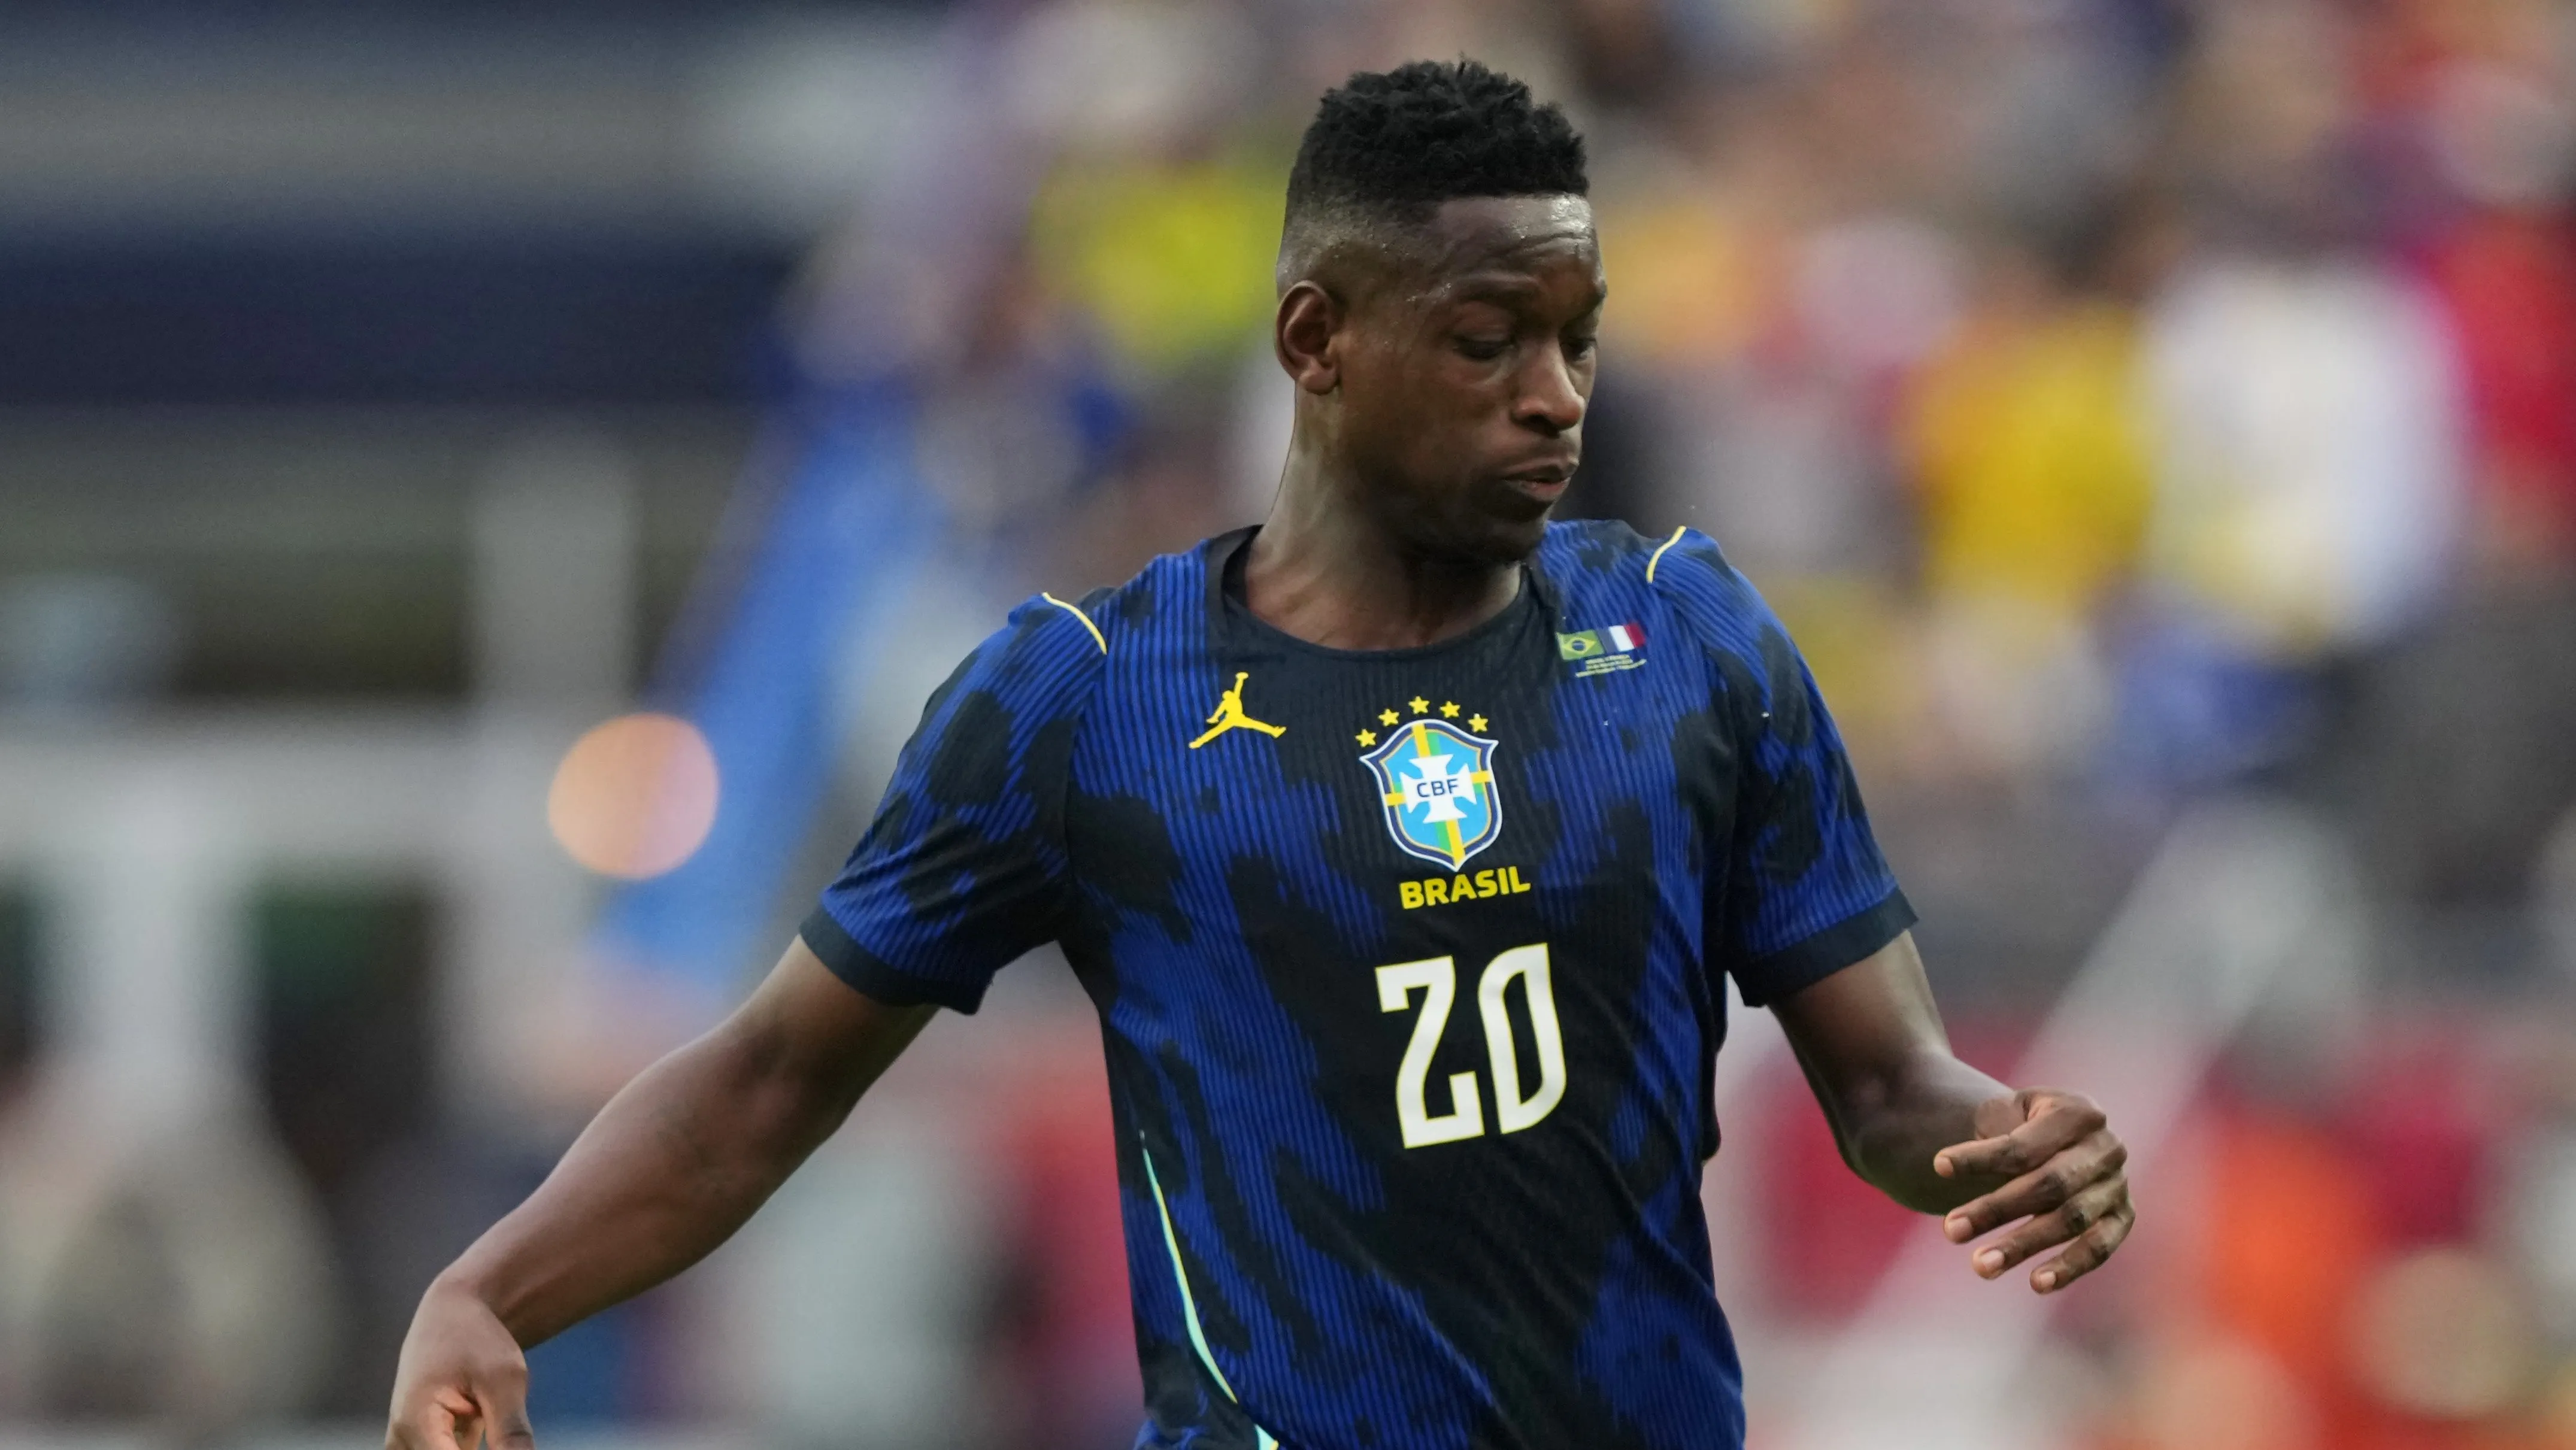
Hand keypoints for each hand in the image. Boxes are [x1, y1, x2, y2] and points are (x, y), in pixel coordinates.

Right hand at [385, 1277, 533, 1449]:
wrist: (454, 1311)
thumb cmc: (478, 1339)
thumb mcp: (505, 1380)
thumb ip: (512, 1432)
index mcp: (417, 1425)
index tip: (511, 1448)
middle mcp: (405, 1440)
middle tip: (493, 1422)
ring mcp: (411, 1443)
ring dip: (472, 1447)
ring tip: (487, 1414)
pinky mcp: (426, 1442)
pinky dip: (472, 1448)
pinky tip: (492, 1425)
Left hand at [1934, 1088, 2131, 1293]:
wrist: (2055, 1138)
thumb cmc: (2018, 1126)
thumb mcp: (2003, 1116)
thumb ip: (1988, 1136)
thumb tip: (1942, 1166)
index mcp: (2076, 1112)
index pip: (2024, 1145)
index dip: (1980, 1158)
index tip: (1938, 1167)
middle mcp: (2106, 1148)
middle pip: (2050, 1184)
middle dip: (1997, 1210)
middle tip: (1950, 1231)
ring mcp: (2118, 1184)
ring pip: (2071, 1220)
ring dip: (2024, 1244)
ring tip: (1980, 1266)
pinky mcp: (2123, 1218)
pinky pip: (2099, 1248)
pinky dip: (2070, 1267)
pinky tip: (2037, 1283)